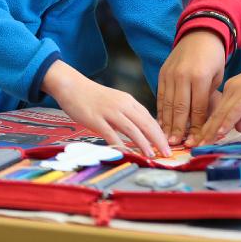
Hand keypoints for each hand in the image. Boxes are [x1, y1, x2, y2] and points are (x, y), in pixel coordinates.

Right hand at [42, 60, 169, 156]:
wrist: (73, 86)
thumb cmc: (93, 97)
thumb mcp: (116, 103)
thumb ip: (127, 116)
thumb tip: (140, 132)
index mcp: (129, 101)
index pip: (150, 118)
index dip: (160, 133)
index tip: (167, 145)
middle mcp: (123, 105)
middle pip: (146, 123)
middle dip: (158, 140)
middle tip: (168, 153)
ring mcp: (110, 112)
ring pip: (132, 129)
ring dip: (144, 144)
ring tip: (152, 155)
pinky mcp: (96, 119)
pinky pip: (110, 133)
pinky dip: (120, 144)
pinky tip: (126, 153)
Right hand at [157, 29, 225, 144]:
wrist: (199, 35)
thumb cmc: (213, 59)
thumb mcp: (217, 78)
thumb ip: (208, 99)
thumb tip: (202, 124)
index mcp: (200, 77)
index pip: (197, 108)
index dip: (195, 127)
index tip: (194, 142)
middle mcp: (183, 76)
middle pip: (180, 108)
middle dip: (178, 130)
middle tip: (175, 147)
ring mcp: (170, 74)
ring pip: (168, 104)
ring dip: (167, 124)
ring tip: (166, 140)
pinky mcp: (162, 73)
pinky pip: (160, 96)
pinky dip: (161, 111)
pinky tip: (160, 123)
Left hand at [195, 58, 240, 144]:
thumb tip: (237, 128)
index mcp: (231, 90)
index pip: (217, 111)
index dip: (208, 127)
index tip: (199, 140)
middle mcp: (232, 88)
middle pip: (216, 113)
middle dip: (206, 131)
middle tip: (196, 146)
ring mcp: (240, 90)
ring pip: (223, 113)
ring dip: (213, 130)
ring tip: (203, 144)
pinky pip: (235, 110)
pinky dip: (227, 122)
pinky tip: (220, 133)